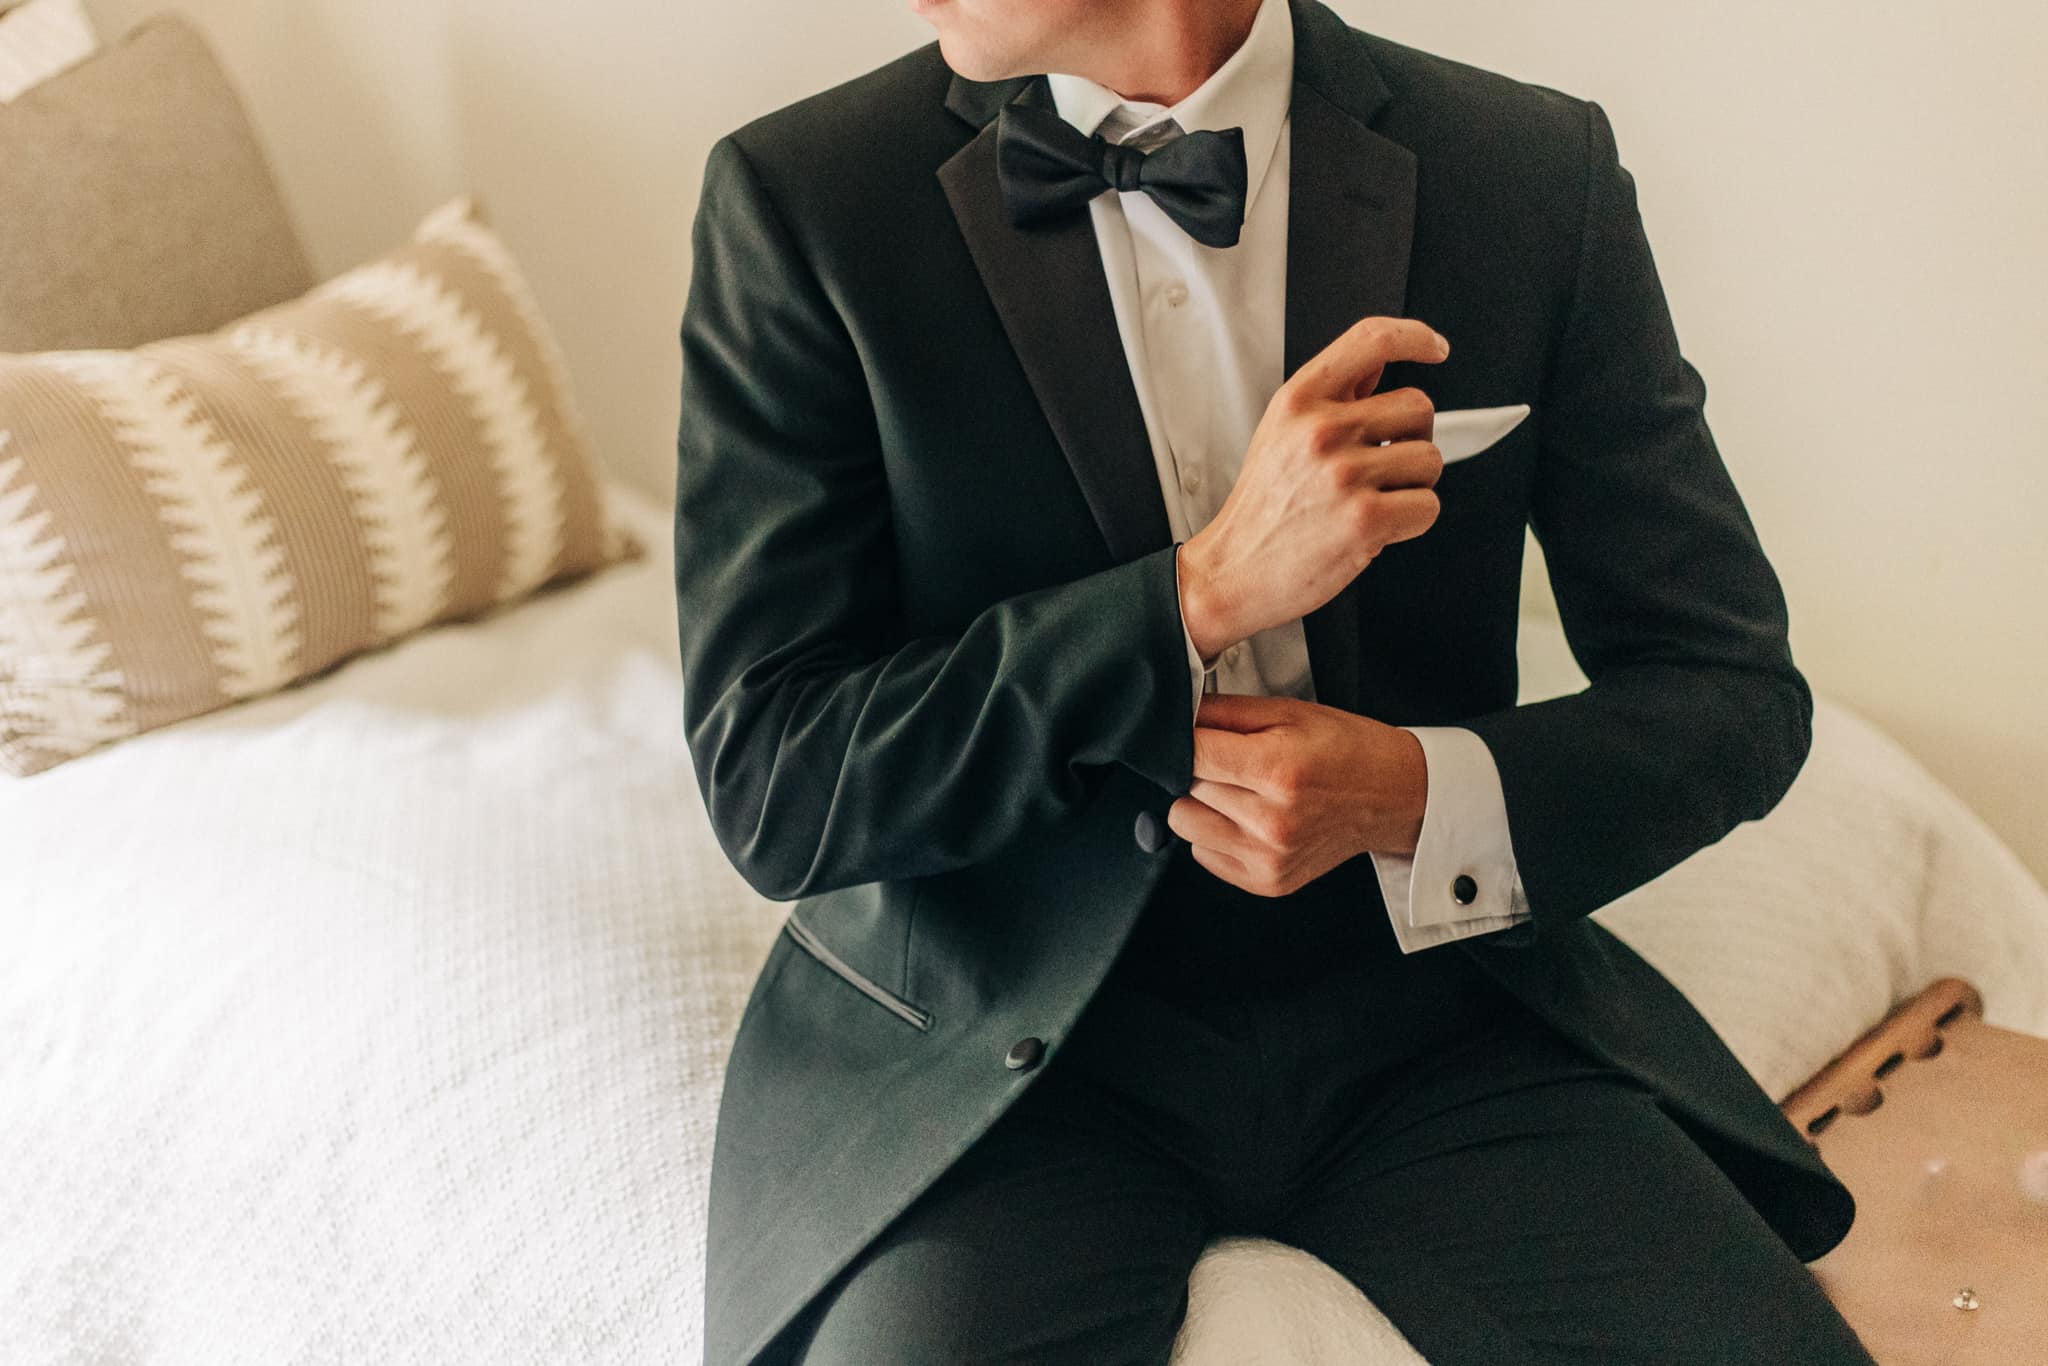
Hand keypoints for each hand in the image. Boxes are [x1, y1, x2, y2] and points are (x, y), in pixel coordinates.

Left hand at [1167, 692, 1427, 896]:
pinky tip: (1249, 817)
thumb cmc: (1344, 748)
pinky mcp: (1267, 882)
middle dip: (1202, 769)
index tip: (1199, 733)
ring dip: (1203, 803)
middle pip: (1185, 787)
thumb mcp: (1288, 712)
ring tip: (1241, 789)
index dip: (1189, 737)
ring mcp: (1269, 858)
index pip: (1191, 753)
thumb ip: (1224, 711)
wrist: (1394, 796)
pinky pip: (1203, 853)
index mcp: (1278, 770)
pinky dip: (1217, 833)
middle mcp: (1272, 821)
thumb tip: (1174, 711)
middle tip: (1238, 761)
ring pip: (1186, 823)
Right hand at [1178, 317, 1448, 661]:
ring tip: (1373, 498)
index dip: (1415, 336)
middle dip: (1413, 438)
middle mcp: (1321, 430)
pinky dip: (1413, 520)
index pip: (1372, 339)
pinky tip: (1378, 526)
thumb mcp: (1280, 433)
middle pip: (1418, 407)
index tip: (1435, 347)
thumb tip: (1378, 364)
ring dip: (1414, 484)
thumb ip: (1332, 395)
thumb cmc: (1262, 507)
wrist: (1234, 569)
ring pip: (1430, 459)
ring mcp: (1344, 474)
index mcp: (1299, 401)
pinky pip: (1428, 506)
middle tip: (1383, 465)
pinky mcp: (1365, 519)